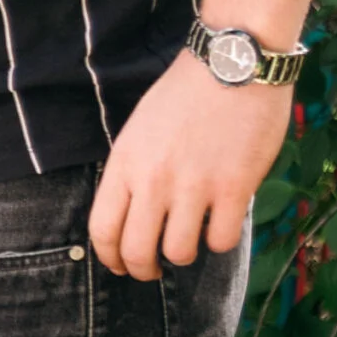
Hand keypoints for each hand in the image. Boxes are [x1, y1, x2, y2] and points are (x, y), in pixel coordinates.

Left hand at [89, 52, 285, 280]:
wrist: (232, 66)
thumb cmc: (184, 94)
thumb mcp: (139, 129)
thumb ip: (132, 170)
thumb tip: (133, 212)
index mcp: (124, 163)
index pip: (102, 228)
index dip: (109, 257)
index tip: (120, 265)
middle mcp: (153, 180)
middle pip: (136, 250)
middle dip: (142, 270)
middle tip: (153, 270)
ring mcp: (194, 187)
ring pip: (179, 253)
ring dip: (184, 255)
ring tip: (190, 239)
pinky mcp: (234, 188)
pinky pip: (222, 240)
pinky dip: (221, 241)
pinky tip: (221, 224)